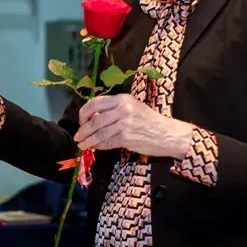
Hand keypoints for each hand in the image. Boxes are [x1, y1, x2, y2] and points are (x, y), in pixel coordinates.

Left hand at [74, 94, 193, 158]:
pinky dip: (99, 146)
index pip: (95, 103)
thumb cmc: (150, 121)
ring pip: (99, 132)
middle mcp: (123, 109)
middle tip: (78, 136)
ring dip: (88, 140)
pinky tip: (95, 147)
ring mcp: (125, 123)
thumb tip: (93, 118)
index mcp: (122, 99)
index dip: (84, 112)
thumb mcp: (133, 107)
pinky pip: (107, 142)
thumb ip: (114, 110)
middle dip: (83, 129)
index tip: (81, 120)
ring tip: (82, 144)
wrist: (168, 134)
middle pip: (95, 120)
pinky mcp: (127, 137)